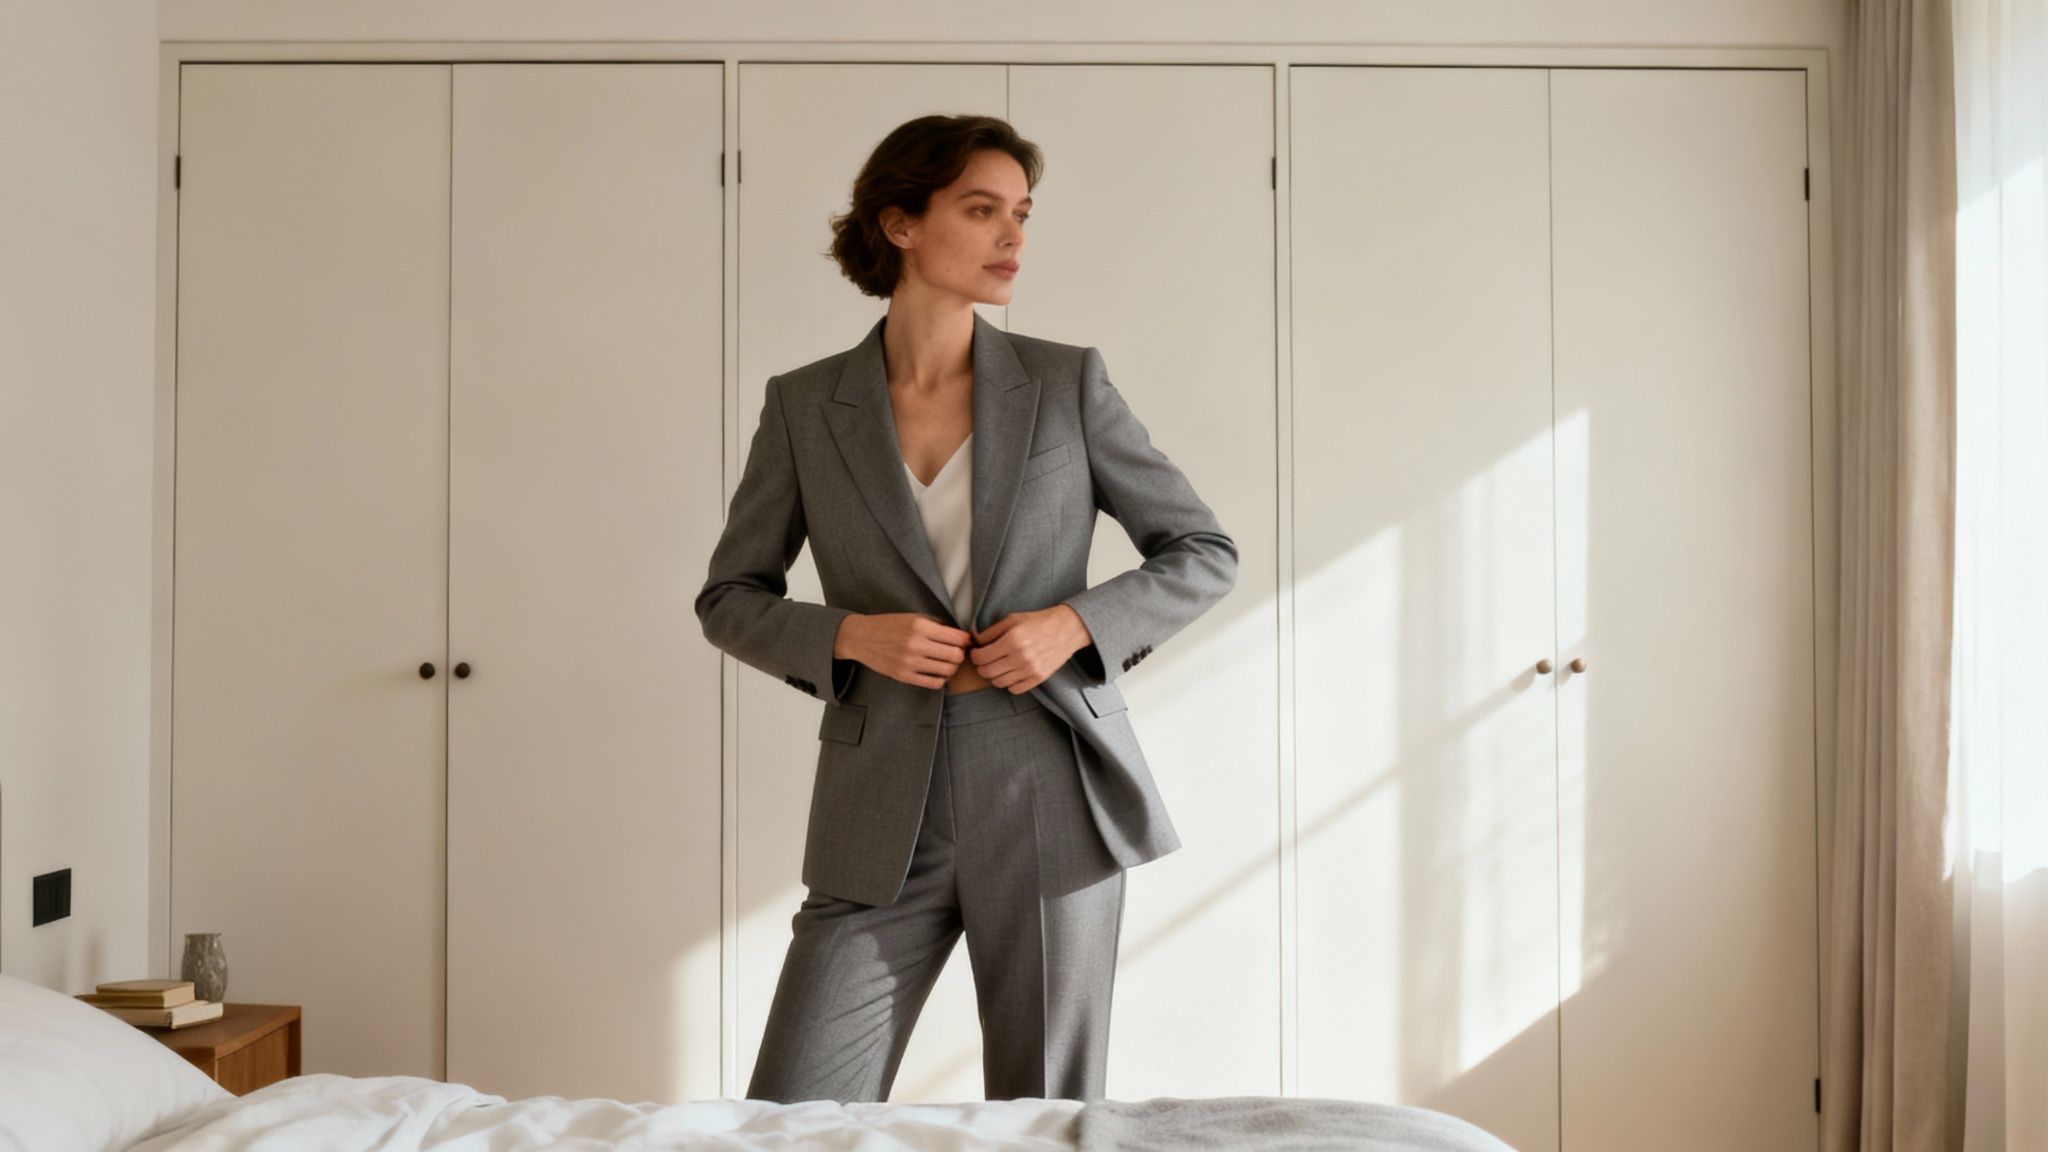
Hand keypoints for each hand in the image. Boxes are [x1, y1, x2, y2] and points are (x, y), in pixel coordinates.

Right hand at [837, 613, 971, 689]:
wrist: (861, 637)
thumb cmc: (888, 625)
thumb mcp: (913, 617)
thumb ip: (936, 625)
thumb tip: (960, 636)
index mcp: (920, 627)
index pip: (957, 638)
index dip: (966, 640)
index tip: (965, 641)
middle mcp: (916, 645)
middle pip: (955, 656)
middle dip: (960, 654)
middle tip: (956, 652)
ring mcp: (910, 663)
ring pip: (947, 670)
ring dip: (952, 667)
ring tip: (947, 662)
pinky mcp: (904, 677)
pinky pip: (934, 683)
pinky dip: (941, 679)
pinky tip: (937, 672)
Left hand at [968, 605, 1091, 693]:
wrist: (1066, 629)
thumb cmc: (1037, 622)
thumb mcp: (1011, 619)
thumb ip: (990, 632)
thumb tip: (974, 642)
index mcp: (1012, 640)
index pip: (980, 657)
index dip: (974, 655)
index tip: (977, 652)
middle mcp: (1020, 657)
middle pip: (987, 672)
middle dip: (981, 667)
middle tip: (984, 660)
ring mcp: (1030, 670)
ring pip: (999, 683)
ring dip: (994, 676)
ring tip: (998, 666)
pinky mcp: (1038, 678)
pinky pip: (1014, 689)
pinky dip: (1008, 683)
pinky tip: (1011, 672)